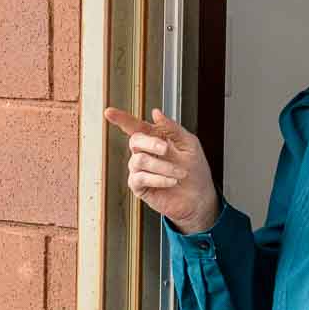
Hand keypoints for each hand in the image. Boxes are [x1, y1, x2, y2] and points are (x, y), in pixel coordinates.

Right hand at [104, 105, 219, 233]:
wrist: (199, 197)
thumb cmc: (195, 169)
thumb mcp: (189, 144)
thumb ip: (172, 128)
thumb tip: (155, 113)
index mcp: (156, 140)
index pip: (136, 127)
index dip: (122, 119)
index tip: (109, 112)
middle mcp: (145, 153)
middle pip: (135, 140)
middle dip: (150, 143)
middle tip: (166, 149)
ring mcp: (140, 170)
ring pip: (139, 161)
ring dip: (163, 166)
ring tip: (180, 172)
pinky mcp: (139, 187)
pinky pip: (140, 178)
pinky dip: (159, 179)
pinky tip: (171, 181)